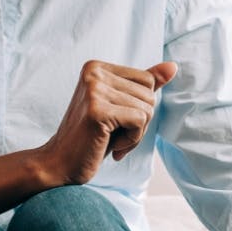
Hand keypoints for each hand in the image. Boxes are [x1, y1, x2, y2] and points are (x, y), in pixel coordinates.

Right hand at [36, 60, 176, 186]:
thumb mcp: (120, 107)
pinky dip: (132, 140)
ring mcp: (93, 90)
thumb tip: (172, 66)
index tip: (117, 121)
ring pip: (147, 109)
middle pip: (149, 94)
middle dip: (140, 122)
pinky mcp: (97, 110)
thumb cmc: (92, 138)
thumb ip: (143, 85)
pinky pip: (140, 121)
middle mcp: (93, 72)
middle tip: (114, 134)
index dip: (140, 107)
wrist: (59, 164)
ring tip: (110, 140)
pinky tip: (111, 146)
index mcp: (96, 67)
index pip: (147, 80)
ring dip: (135, 134)